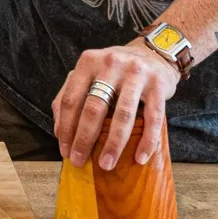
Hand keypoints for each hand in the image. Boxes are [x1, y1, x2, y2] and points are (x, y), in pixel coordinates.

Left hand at [52, 39, 178, 169]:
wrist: (154, 54)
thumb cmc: (116, 70)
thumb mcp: (90, 73)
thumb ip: (70, 94)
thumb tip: (59, 131)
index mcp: (89, 62)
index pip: (71, 98)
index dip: (66, 128)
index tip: (65, 150)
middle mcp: (111, 64)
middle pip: (94, 108)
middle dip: (84, 139)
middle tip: (79, 161)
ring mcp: (136, 73)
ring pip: (122, 115)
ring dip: (113, 144)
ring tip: (107, 164)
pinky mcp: (158, 85)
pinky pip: (152, 118)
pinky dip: (147, 141)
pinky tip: (140, 157)